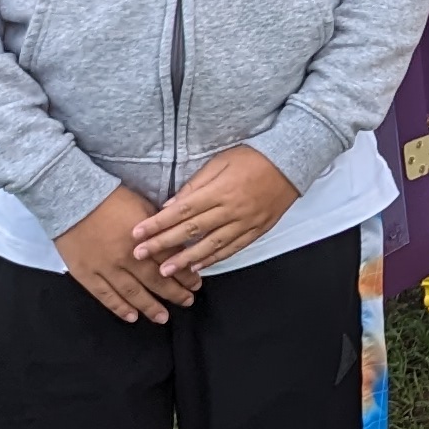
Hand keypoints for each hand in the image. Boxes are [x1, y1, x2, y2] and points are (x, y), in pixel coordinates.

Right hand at [55, 186, 197, 322]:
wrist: (73, 199)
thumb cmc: (112, 199)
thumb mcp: (144, 207)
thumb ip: (160, 227)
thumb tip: (177, 240)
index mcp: (144, 240)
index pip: (171, 262)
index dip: (185, 275)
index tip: (196, 283)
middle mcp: (127, 257)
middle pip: (155, 280)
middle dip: (174, 293)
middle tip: (187, 301)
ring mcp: (105, 268)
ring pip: (132, 292)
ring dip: (150, 306)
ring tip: (163, 317)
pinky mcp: (86, 274)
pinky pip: (105, 295)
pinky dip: (119, 307)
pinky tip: (131, 316)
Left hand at [126, 146, 298, 280]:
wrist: (291, 161)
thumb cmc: (253, 157)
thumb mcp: (221, 162)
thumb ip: (195, 185)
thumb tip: (170, 205)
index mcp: (220, 190)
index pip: (182, 211)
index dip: (157, 224)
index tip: (137, 233)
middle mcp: (231, 209)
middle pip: (192, 230)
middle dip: (163, 244)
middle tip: (140, 256)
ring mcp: (245, 222)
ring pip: (211, 245)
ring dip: (186, 259)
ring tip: (164, 270)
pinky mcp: (257, 229)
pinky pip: (233, 248)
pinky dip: (214, 258)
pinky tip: (198, 267)